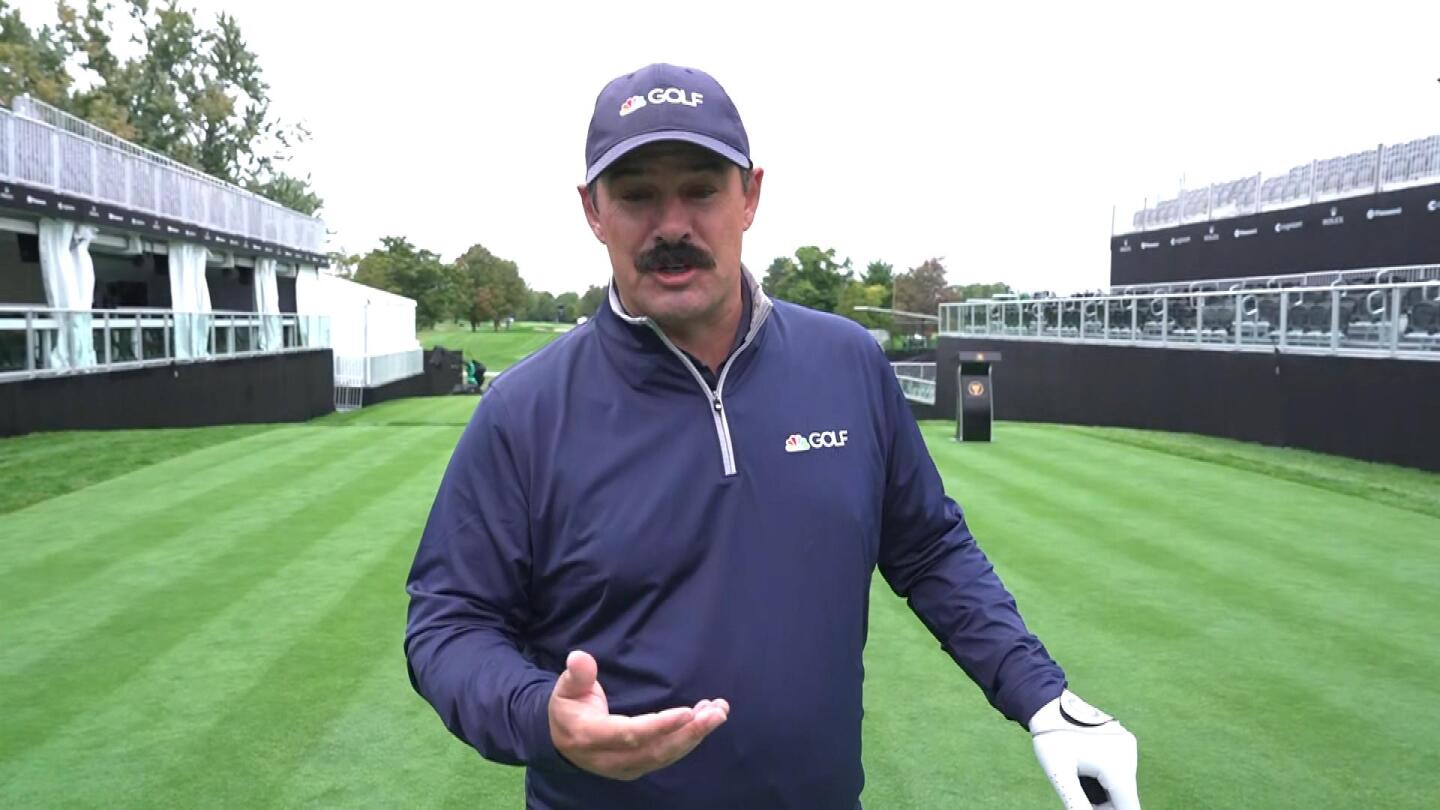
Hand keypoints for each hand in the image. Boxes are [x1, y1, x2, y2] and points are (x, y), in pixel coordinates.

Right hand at [548, 650, 728, 780]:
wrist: (561, 741)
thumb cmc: (568, 708)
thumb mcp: (565, 688)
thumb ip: (577, 675)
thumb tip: (579, 657)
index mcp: (591, 737)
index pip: (630, 735)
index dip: (659, 726)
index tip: (687, 712)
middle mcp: (610, 759)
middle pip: (655, 751)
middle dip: (690, 733)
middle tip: (717, 712)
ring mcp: (626, 767)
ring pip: (665, 756)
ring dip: (695, 735)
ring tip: (718, 712)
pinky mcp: (638, 767)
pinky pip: (667, 756)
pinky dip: (689, 739)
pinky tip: (706, 720)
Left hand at [1029, 691, 1139, 808]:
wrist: (1048, 704)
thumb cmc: (1050, 739)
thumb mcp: (1060, 776)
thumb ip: (1076, 803)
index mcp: (1117, 765)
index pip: (1129, 807)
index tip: (1092, 808)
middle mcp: (1129, 754)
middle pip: (1125, 797)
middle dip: (1106, 805)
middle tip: (1079, 799)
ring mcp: (1128, 745)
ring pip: (1123, 784)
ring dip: (1107, 792)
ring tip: (1080, 781)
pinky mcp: (1124, 740)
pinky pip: (1121, 769)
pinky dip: (1108, 778)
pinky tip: (1087, 770)